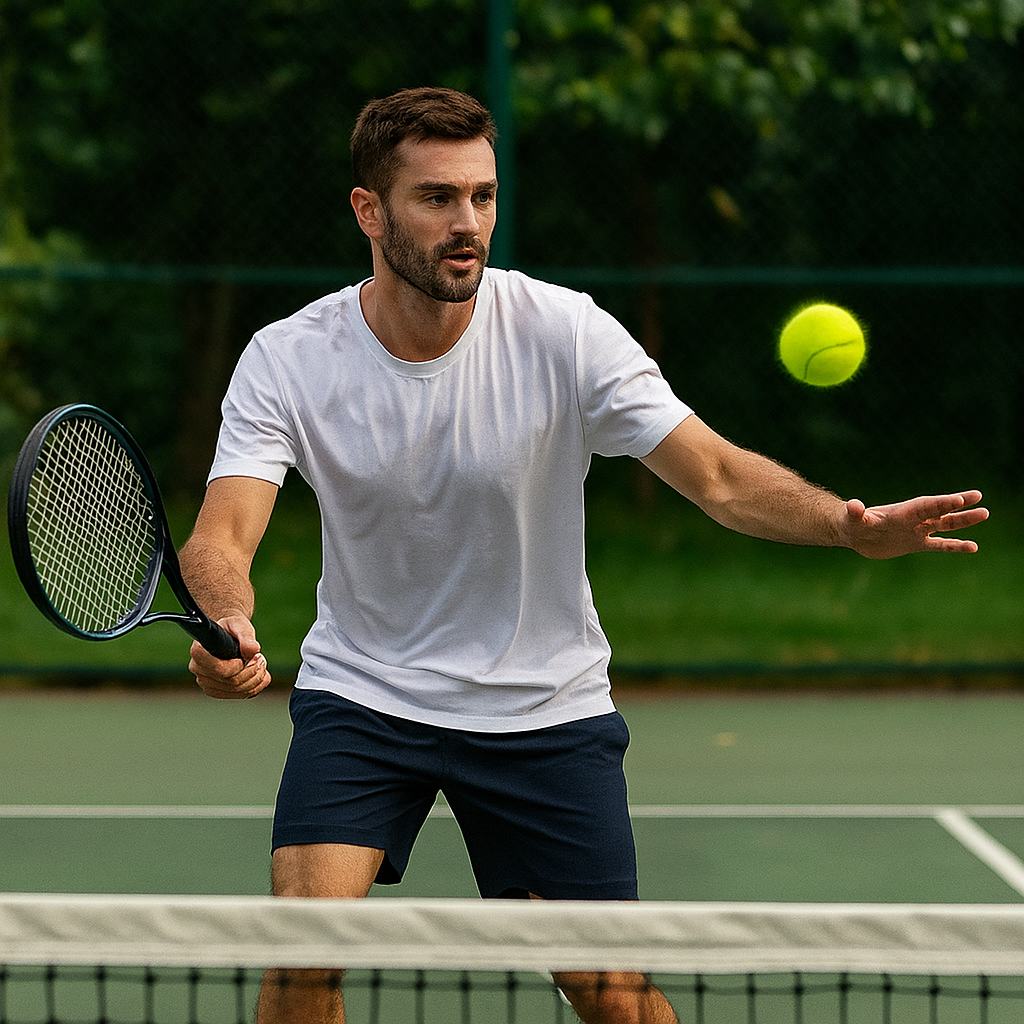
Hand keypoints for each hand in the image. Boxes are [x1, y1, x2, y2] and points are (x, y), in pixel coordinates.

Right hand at [189, 615, 271, 698]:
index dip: (237, 665)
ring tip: (261, 663)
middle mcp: (198, 669)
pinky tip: (262, 675)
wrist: (229, 634)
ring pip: (237, 690)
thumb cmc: (232, 628)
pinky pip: (240, 695)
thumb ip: (246, 637)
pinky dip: (256, 686)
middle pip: (231, 681)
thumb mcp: (239, 626)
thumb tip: (253, 649)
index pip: (218, 668)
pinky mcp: (217, 691)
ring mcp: (206, 683)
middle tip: (261, 657)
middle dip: (252, 670)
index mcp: (199, 651)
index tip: (248, 655)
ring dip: (256, 678)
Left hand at [842, 490, 988, 558]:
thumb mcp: (852, 518)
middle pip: (940, 511)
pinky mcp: (914, 544)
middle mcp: (913, 519)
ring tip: (985, 514)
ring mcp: (916, 531)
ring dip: (963, 521)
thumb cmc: (851, 522)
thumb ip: (856, 512)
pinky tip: (972, 547)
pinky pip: (939, 545)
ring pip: (944, 525)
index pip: (925, 506)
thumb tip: (853, 506)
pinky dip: (954, 546)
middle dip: (958, 506)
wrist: (853, 533)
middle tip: (980, 499)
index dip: (941, 503)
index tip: (960, 499)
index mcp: (901, 512)